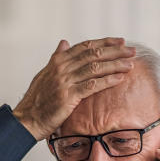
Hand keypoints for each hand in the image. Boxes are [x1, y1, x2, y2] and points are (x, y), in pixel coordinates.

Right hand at [13, 37, 135, 140]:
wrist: (27, 119)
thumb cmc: (37, 100)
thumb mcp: (45, 74)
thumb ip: (56, 57)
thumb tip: (64, 42)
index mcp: (58, 61)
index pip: (86, 46)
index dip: (105, 42)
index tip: (120, 41)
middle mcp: (62, 67)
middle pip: (93, 54)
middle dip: (115, 51)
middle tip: (131, 50)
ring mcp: (65, 81)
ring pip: (95, 68)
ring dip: (115, 65)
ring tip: (130, 64)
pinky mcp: (68, 96)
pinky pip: (92, 85)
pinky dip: (107, 80)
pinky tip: (120, 78)